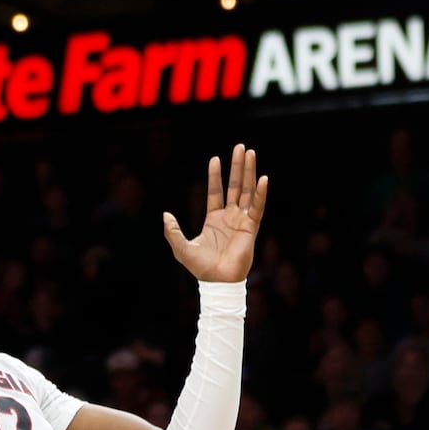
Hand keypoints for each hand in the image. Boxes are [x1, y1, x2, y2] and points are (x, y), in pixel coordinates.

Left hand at [163, 144, 268, 282]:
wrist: (216, 281)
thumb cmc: (200, 267)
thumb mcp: (181, 247)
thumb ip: (172, 231)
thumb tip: (166, 214)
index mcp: (214, 219)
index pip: (216, 191)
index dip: (215, 175)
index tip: (215, 159)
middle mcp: (229, 217)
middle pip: (235, 186)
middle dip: (238, 167)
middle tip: (241, 147)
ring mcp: (241, 221)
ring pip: (247, 191)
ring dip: (250, 172)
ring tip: (251, 153)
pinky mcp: (250, 228)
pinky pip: (257, 208)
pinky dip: (260, 194)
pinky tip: (263, 179)